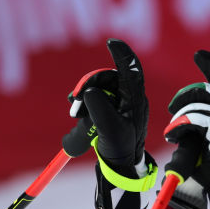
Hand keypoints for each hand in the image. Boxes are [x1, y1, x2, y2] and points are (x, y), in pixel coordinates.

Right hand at [65, 39, 149, 174]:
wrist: (119, 166)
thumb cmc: (119, 149)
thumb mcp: (109, 129)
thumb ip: (100, 109)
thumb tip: (89, 91)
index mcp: (135, 99)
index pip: (130, 69)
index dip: (122, 54)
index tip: (111, 42)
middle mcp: (129, 97)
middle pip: (107, 77)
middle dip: (88, 85)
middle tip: (75, 100)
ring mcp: (119, 103)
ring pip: (98, 86)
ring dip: (83, 95)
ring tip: (75, 111)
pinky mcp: (109, 109)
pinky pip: (95, 96)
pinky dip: (84, 101)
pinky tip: (76, 110)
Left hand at [165, 50, 209, 208]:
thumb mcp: (208, 134)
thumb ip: (200, 118)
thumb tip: (181, 109)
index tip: (198, 55)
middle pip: (203, 89)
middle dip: (183, 97)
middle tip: (171, 110)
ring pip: (195, 105)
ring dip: (178, 117)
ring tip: (172, 132)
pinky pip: (192, 119)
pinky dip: (177, 126)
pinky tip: (172, 136)